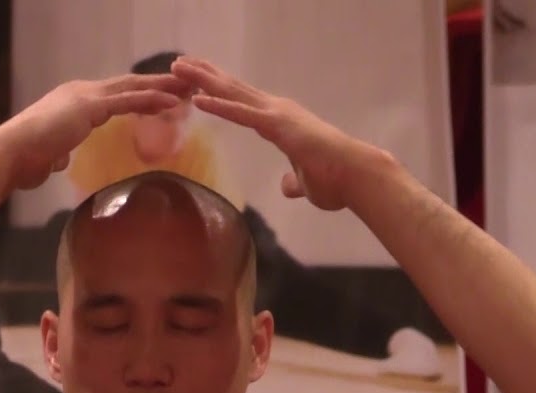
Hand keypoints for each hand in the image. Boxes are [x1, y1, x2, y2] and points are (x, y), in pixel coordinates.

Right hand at [0, 73, 191, 190]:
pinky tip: (172, 102)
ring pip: (133, 87)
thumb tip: (60, 160)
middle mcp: (82, 92)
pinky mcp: (89, 107)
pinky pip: (127, 101)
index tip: (167, 96)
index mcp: (74, 102)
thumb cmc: (24, 160)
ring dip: (164, 86)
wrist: (9, 155)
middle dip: (160, 83)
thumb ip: (58, 153)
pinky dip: (151, 99)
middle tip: (188, 84)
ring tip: (190, 87)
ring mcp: (85, 96)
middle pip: (130, 85)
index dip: (142, 94)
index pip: (116, 95)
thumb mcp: (47, 154)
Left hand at [171, 55, 373, 210]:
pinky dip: (221, 106)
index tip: (196, 81)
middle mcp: (277, 110)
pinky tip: (199, 99)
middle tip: (178, 62)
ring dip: (204, 80)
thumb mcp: (306, 182)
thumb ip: (293, 181)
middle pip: (233, 89)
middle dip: (204, 75)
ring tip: (179, 68)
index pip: (242, 102)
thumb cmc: (336, 181)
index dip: (219, 90)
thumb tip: (286, 186)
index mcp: (281, 121)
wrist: (358, 178)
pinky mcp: (280, 127)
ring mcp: (279, 115)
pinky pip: (244, 115)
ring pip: (234, 94)